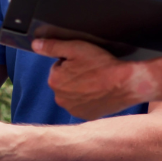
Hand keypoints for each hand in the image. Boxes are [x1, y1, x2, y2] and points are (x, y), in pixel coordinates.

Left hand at [31, 38, 154, 120]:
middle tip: (92, 70)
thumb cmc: (102, 65)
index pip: (58, 67)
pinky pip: (84, 104)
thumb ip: (52, 46)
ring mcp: (74, 109)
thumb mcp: (76, 47)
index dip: (72, 62)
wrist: (126, 84)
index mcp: (54, 81)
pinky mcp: (86, 115)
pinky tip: (99, 91)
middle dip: (75, 75)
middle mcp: (60, 99)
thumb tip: (35, 45)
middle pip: (65, 81)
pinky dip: (89, 98)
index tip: (85, 62)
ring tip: (97, 80)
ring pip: (74, 93)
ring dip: (81, 87)